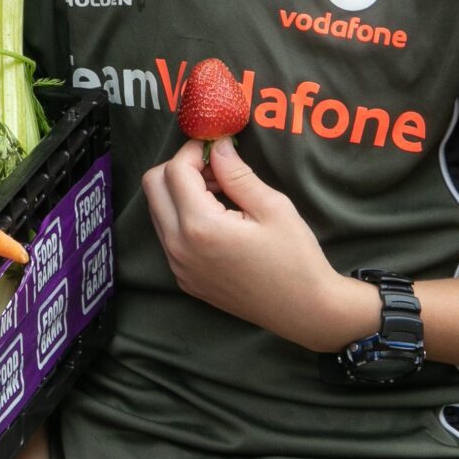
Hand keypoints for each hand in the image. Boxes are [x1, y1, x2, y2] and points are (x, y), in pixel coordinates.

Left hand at [143, 136, 374, 350]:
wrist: (305, 312)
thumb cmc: (296, 260)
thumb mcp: (273, 208)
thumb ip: (237, 174)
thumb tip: (218, 147)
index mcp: (200, 227)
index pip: (174, 171)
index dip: (193, 151)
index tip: (216, 147)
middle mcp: (178, 248)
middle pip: (153, 186)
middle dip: (179, 168)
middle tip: (215, 168)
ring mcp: (178, 266)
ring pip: (157, 210)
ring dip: (179, 192)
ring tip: (220, 192)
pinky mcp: (183, 278)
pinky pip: (168, 234)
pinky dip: (183, 216)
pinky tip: (218, 218)